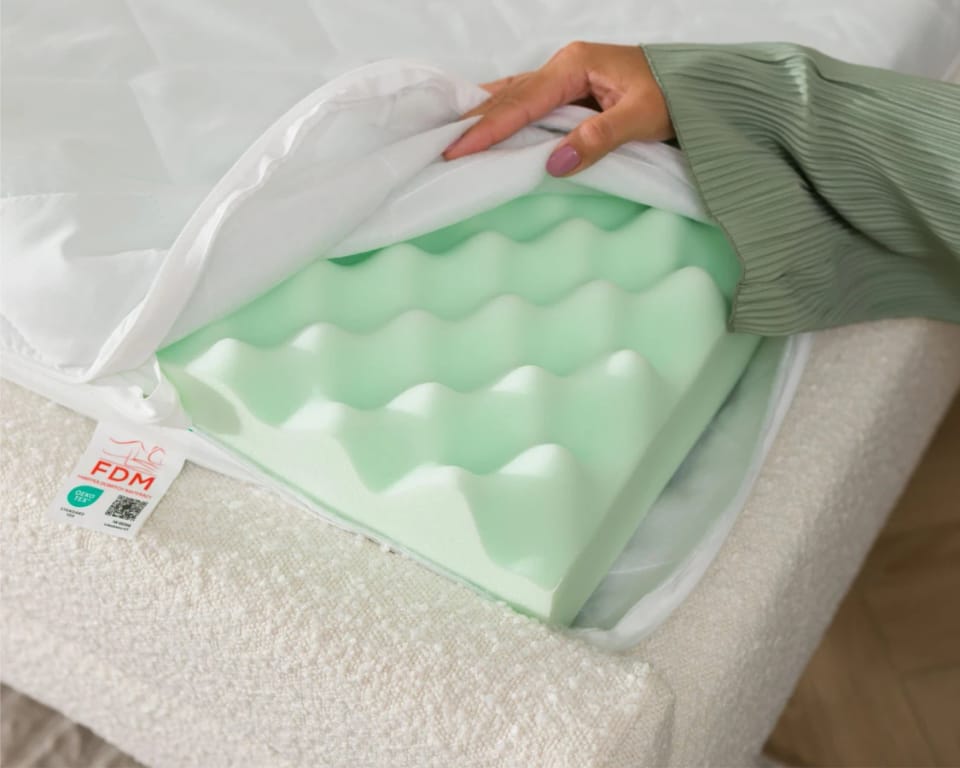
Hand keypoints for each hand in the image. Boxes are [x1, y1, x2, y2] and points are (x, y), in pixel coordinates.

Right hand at [443, 42, 673, 175]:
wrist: (696, 86)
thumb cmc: (674, 96)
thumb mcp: (642, 118)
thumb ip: (599, 137)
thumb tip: (555, 162)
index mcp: (575, 66)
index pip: (522, 102)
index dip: (488, 128)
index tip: (457, 149)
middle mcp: (563, 66)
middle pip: (508, 95)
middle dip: (472, 120)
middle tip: (438, 144)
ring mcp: (564, 76)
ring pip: (512, 95)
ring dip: (481, 114)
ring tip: (446, 130)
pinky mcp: (568, 89)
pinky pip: (525, 99)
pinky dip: (501, 110)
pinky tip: (480, 115)